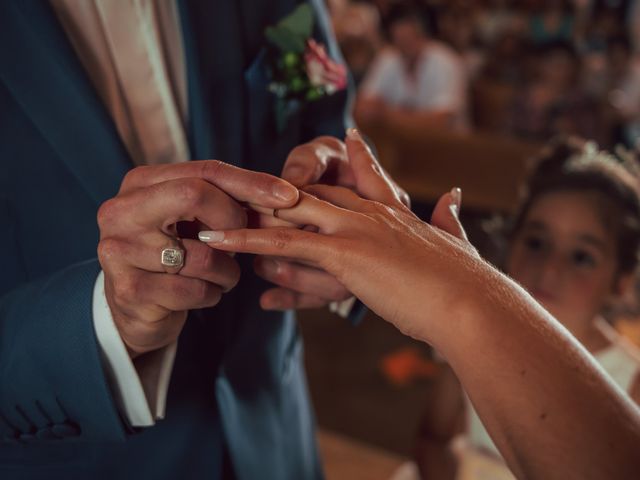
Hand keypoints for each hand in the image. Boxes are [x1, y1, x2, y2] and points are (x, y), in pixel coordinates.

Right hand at [97, 161, 298, 357]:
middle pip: (194, 195)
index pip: (205, 171)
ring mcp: (120, 250)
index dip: (251, 183)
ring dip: (228, 271)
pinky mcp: (129, 290)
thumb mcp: (192, 220)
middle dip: (234, 220)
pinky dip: (213, 294)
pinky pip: (196, 290)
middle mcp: (121, 210)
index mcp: (140, 183)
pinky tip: (205, 293)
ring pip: (203, 254)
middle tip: (246, 243)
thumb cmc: (173, 255)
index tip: (289, 197)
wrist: (133, 309)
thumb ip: (225, 201)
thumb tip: (285, 196)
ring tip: (222, 275)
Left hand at [201, 135, 478, 344]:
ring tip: (210, 215)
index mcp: (396, 211)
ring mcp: (356, 229)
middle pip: (313, 192)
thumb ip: (449, 217)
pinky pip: (286, 243)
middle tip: (239, 190)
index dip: (351, 160)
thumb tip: (454, 194)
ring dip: (250, 215)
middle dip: (276, 193)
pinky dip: (249, 242)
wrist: (471, 305)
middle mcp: (371, 212)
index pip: (366, 177)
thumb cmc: (467, 282)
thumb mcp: (456, 243)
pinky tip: (219, 242)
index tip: (341, 139)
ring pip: (291, 212)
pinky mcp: (343, 253)